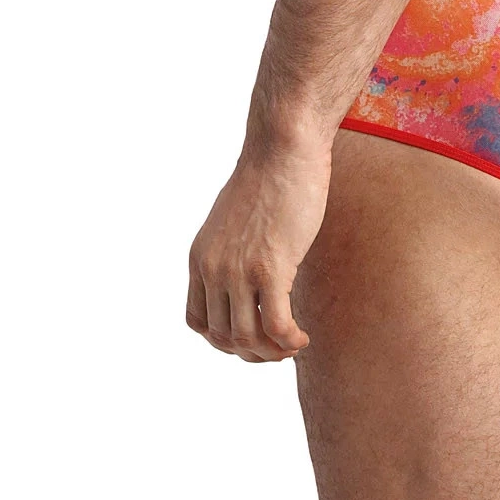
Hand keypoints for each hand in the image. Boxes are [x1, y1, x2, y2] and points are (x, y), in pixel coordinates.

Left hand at [186, 133, 331, 362]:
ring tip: (293, 343)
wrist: (283, 147)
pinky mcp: (270, 268)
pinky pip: (276, 326)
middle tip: (278, 348)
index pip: (197, 321)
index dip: (223, 340)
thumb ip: (232, 251)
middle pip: (222, 337)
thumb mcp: (234, 221)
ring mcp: (239, 270)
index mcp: (199, 257)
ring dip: (272, 352)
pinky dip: (289, 341)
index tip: (252, 336)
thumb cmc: (269, 177)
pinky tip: (302, 336)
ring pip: (247, 339)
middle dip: (252, 352)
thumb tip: (250, 277)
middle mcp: (212, 268)